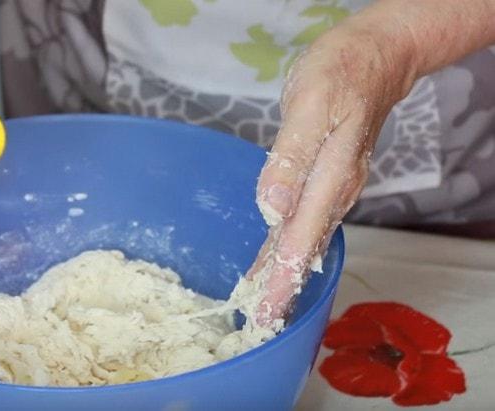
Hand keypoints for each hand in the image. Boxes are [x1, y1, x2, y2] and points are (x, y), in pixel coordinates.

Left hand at [241, 23, 416, 326]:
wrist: (372, 60)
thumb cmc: (339, 74)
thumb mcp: (311, 104)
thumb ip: (292, 158)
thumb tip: (271, 207)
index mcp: (330, 179)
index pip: (301, 239)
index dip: (281, 279)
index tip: (266, 312)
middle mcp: (332, 194)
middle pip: (303, 250)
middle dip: (281, 290)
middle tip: (258, 326)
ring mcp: (328, 191)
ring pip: (300, 242)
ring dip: (280, 276)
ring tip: (258, 308)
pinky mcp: (318, 183)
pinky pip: (297, 224)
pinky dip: (281, 249)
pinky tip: (266, 264)